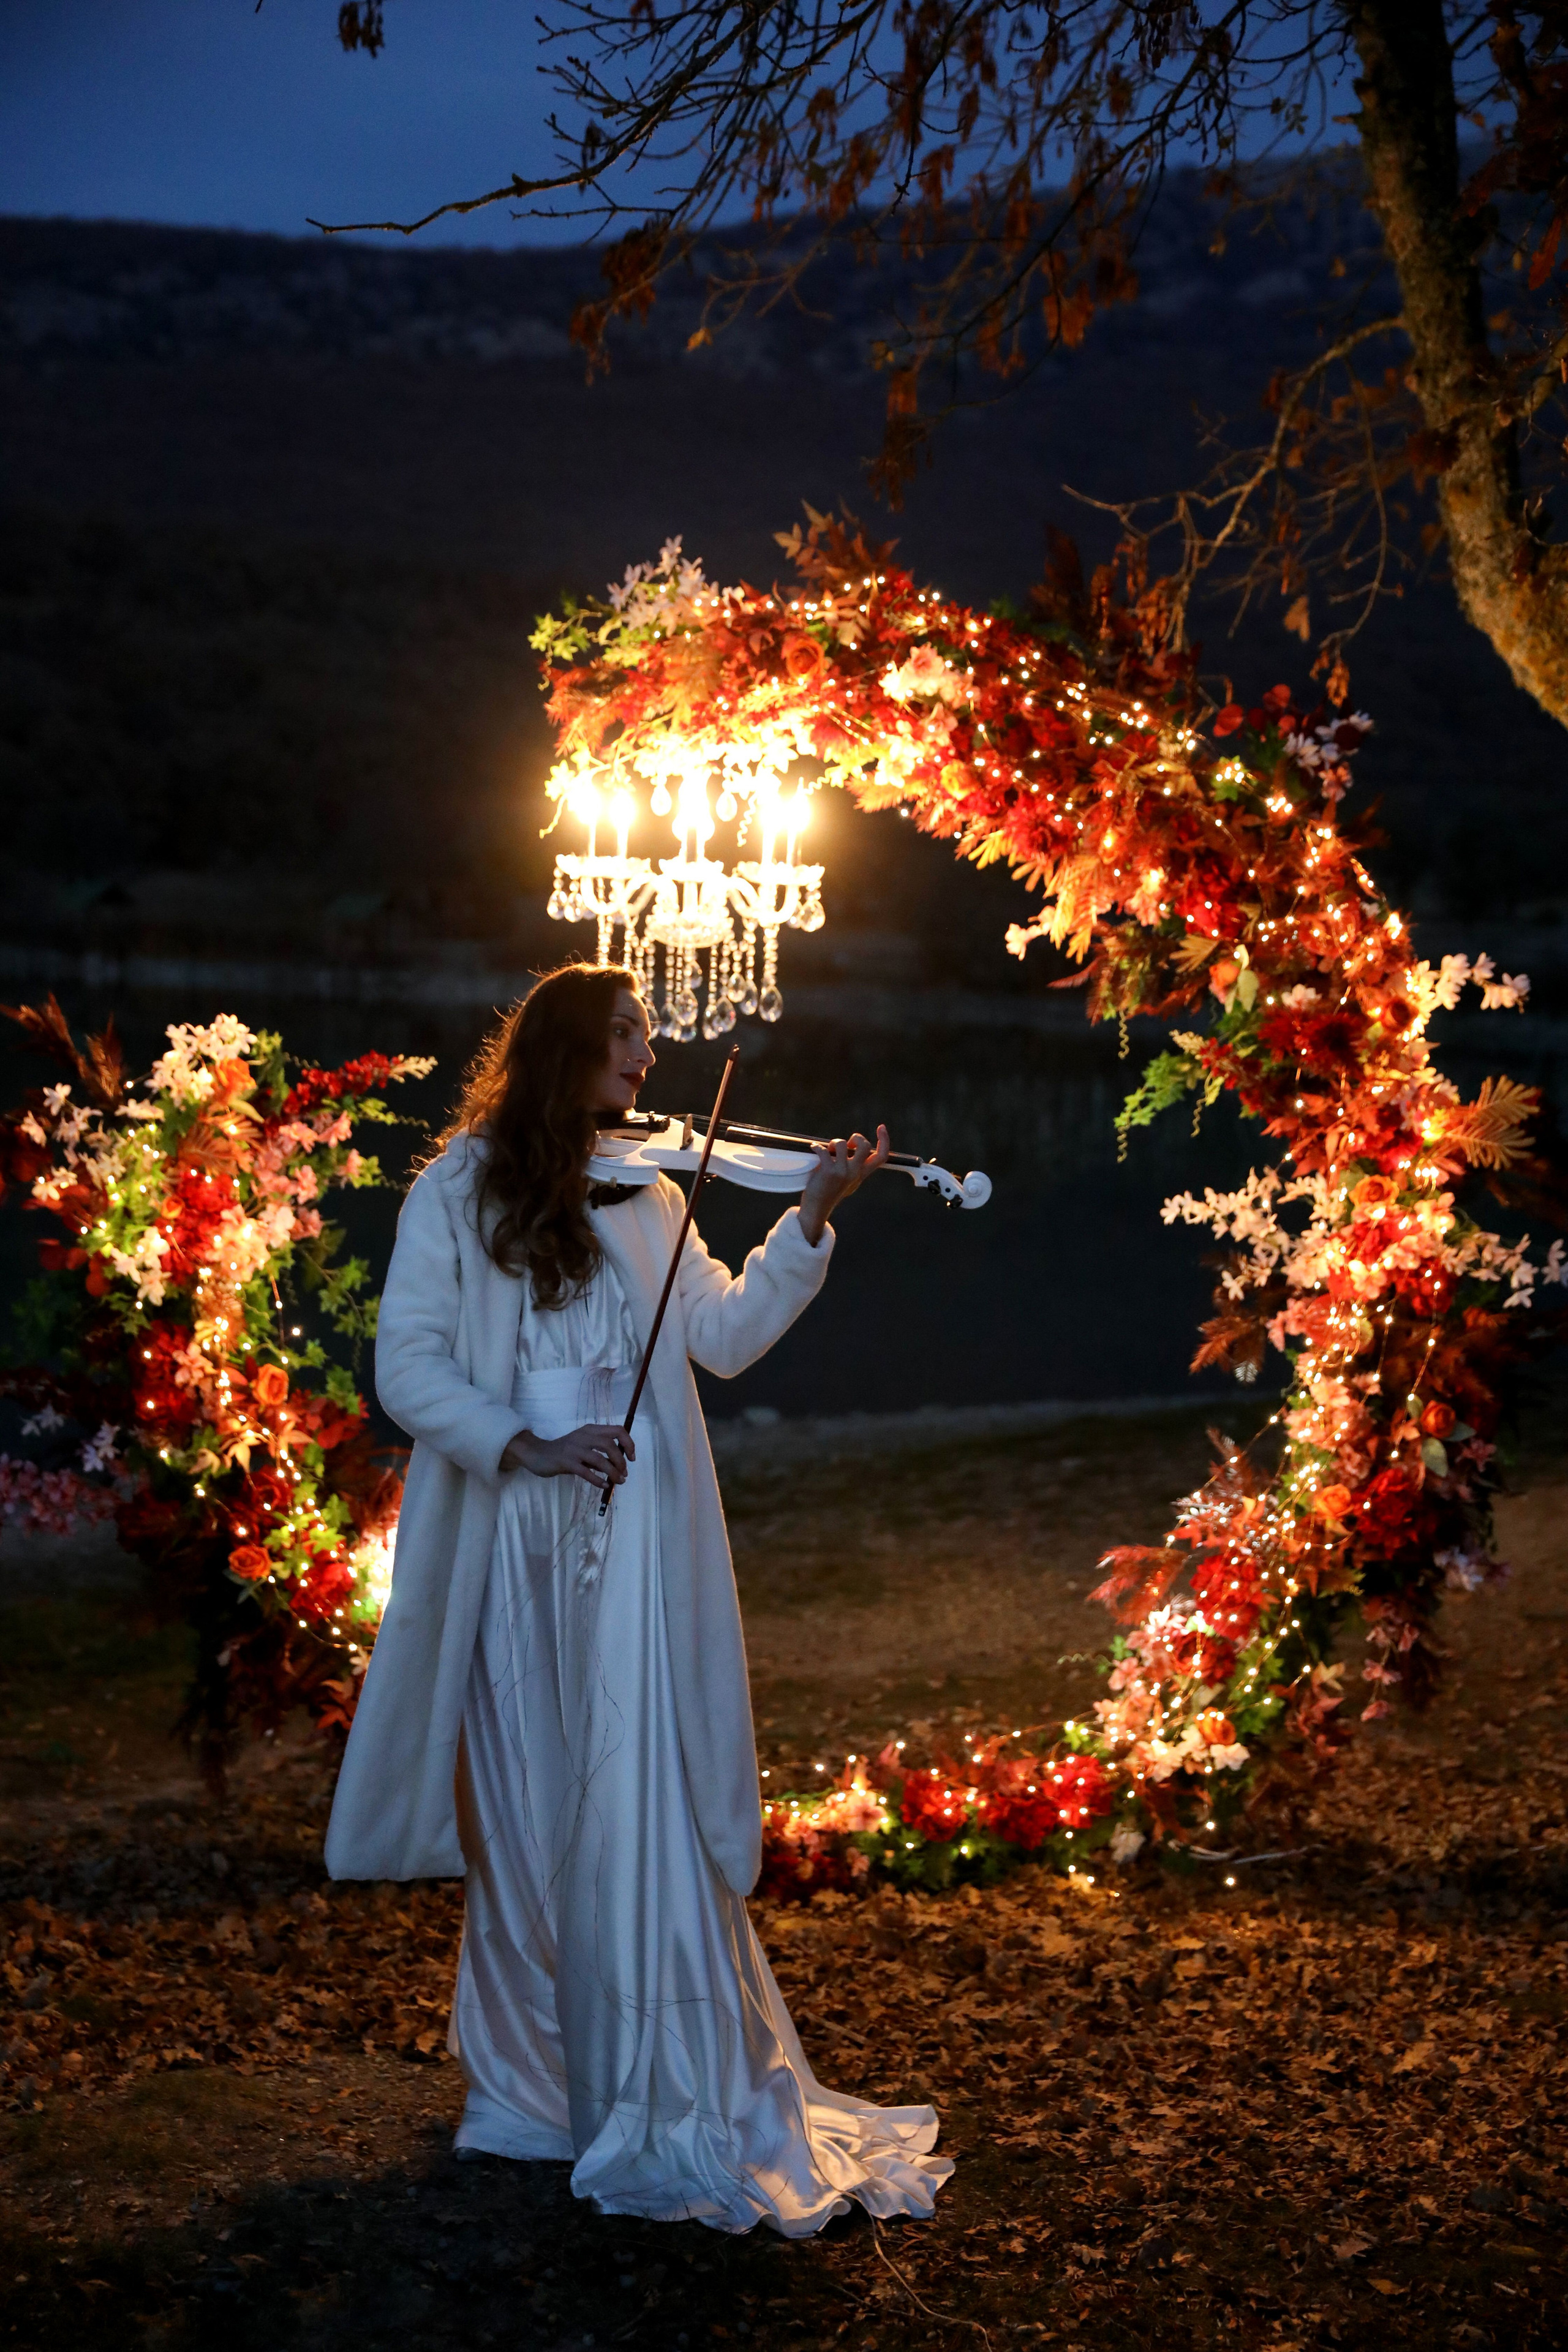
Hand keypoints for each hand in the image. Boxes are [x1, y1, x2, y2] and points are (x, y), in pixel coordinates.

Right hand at [500, 1422, 634, 1489]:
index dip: (628, 1443)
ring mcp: (574, 1449)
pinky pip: (586, 1472)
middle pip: (610, 1445)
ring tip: (618, 1481)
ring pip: (600, 1459)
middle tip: (624, 1473)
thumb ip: (599, 1451)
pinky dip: (598, 1480)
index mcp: (590, 1430)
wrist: (538, 1454)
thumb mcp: (583, 1445)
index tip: (632, 1458)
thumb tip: (620, 1465)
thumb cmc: (563, 1451)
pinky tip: (604, 1486)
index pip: (617, 1430)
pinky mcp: (566, 1462)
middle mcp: (584, 1436)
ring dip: (612, 1472)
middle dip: (621, 1461)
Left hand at [798, 1125, 889, 1247]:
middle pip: (865, 1146)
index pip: (881, 1157)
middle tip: (847, 1144)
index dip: (884, 1140)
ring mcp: (843, 1172)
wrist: (817, 1209)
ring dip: (833, 1143)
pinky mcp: (829, 1172)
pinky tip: (813, 1149)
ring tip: (827, 1150)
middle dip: (856, 1137)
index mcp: (861, 1174)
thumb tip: (851, 1146)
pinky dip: (816, 1147)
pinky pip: (824, 1150)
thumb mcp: (848, 1181)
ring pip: (843, 1144)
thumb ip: (853, 1166)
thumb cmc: (830, 1191)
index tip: (881, 1127)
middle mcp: (855, 1173)